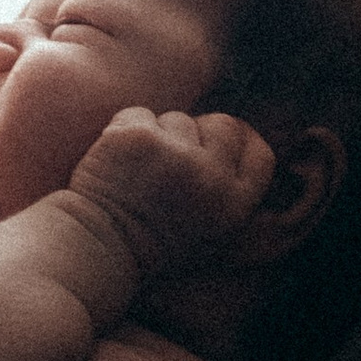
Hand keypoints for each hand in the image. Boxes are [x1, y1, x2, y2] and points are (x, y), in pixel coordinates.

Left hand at [70, 107, 273, 281]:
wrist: (100, 246)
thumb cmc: (154, 242)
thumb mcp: (213, 234)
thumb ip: (233, 194)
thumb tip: (246, 148)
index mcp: (234, 203)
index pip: (261, 154)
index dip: (243, 143)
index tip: (224, 142)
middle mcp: (210, 177)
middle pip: (224, 125)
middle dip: (200, 134)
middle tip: (172, 158)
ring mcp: (173, 154)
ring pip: (177, 119)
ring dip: (159, 134)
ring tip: (140, 169)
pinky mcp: (137, 138)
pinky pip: (139, 114)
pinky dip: (126, 130)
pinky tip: (118, 158)